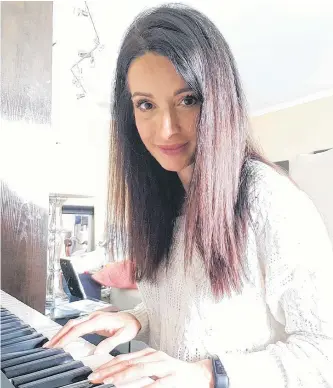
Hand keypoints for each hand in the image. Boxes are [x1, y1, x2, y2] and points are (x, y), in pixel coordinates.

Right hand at [43, 311, 140, 353]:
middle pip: (71, 324)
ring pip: (72, 324)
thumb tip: (96, 352)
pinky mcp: (92, 320)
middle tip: (48, 347)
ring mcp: (92, 317)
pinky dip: (67, 331)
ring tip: (52, 344)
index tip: (57, 347)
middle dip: (58, 335)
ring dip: (61, 333)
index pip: (78, 329)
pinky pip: (76, 325)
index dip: (66, 338)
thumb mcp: (124, 336)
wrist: (135, 318)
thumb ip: (110, 343)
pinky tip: (63, 339)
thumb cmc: (130, 326)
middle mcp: (93, 316)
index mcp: (99, 320)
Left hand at [88, 347, 213, 387]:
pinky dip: (142, 387)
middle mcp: (155, 357)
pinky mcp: (172, 377)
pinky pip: (155, 384)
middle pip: (129, 363)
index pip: (125, 358)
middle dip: (110, 371)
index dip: (108, 365)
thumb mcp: (154, 367)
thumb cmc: (174, 374)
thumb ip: (138, 368)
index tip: (95, 373)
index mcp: (149, 354)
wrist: (199, 376)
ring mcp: (165, 366)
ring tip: (109, 382)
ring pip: (140, 369)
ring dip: (123, 377)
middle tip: (95, 378)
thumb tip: (117, 375)